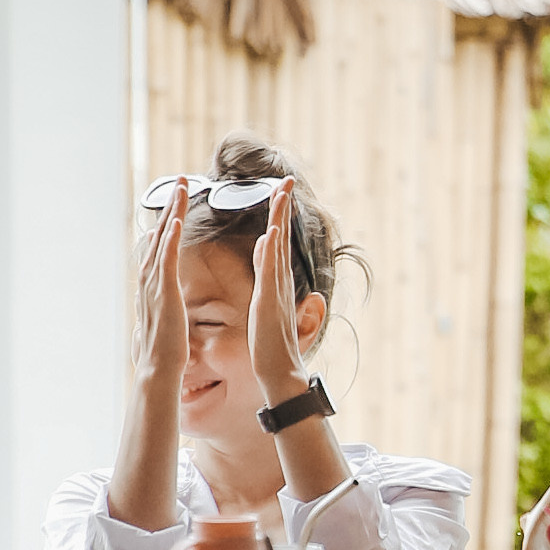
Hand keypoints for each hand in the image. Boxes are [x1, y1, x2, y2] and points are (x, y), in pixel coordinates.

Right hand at [135, 183, 187, 391]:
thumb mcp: (160, 321)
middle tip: (179, 183)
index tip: (171, 205)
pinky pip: (167, 260)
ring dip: (172, 213)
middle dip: (169, 208)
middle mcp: (149, 281)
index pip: (158, 249)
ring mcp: (155, 285)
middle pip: (159, 236)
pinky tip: (175, 221)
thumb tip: (151, 300)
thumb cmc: (163, 352)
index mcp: (152, 288)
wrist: (158, 370)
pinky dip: (170, 239)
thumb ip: (156, 306)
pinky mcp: (164, 292)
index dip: (165, 225)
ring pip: (163, 241)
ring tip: (182, 189)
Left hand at [248, 180, 311, 404]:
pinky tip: (271, 235)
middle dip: (283, 207)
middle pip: (281, 235)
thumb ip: (265, 269)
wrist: (280, 369)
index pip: (276, 238)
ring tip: (281, 195)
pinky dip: (271, 253)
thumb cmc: (270, 339)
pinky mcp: (269, 302)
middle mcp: (279, 279)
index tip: (280, 189)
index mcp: (275, 278)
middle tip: (286, 180)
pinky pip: (270, 273)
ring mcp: (276, 290)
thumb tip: (263, 243)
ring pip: (278, 248)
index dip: (278, 213)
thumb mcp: (264, 297)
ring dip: (279, 221)